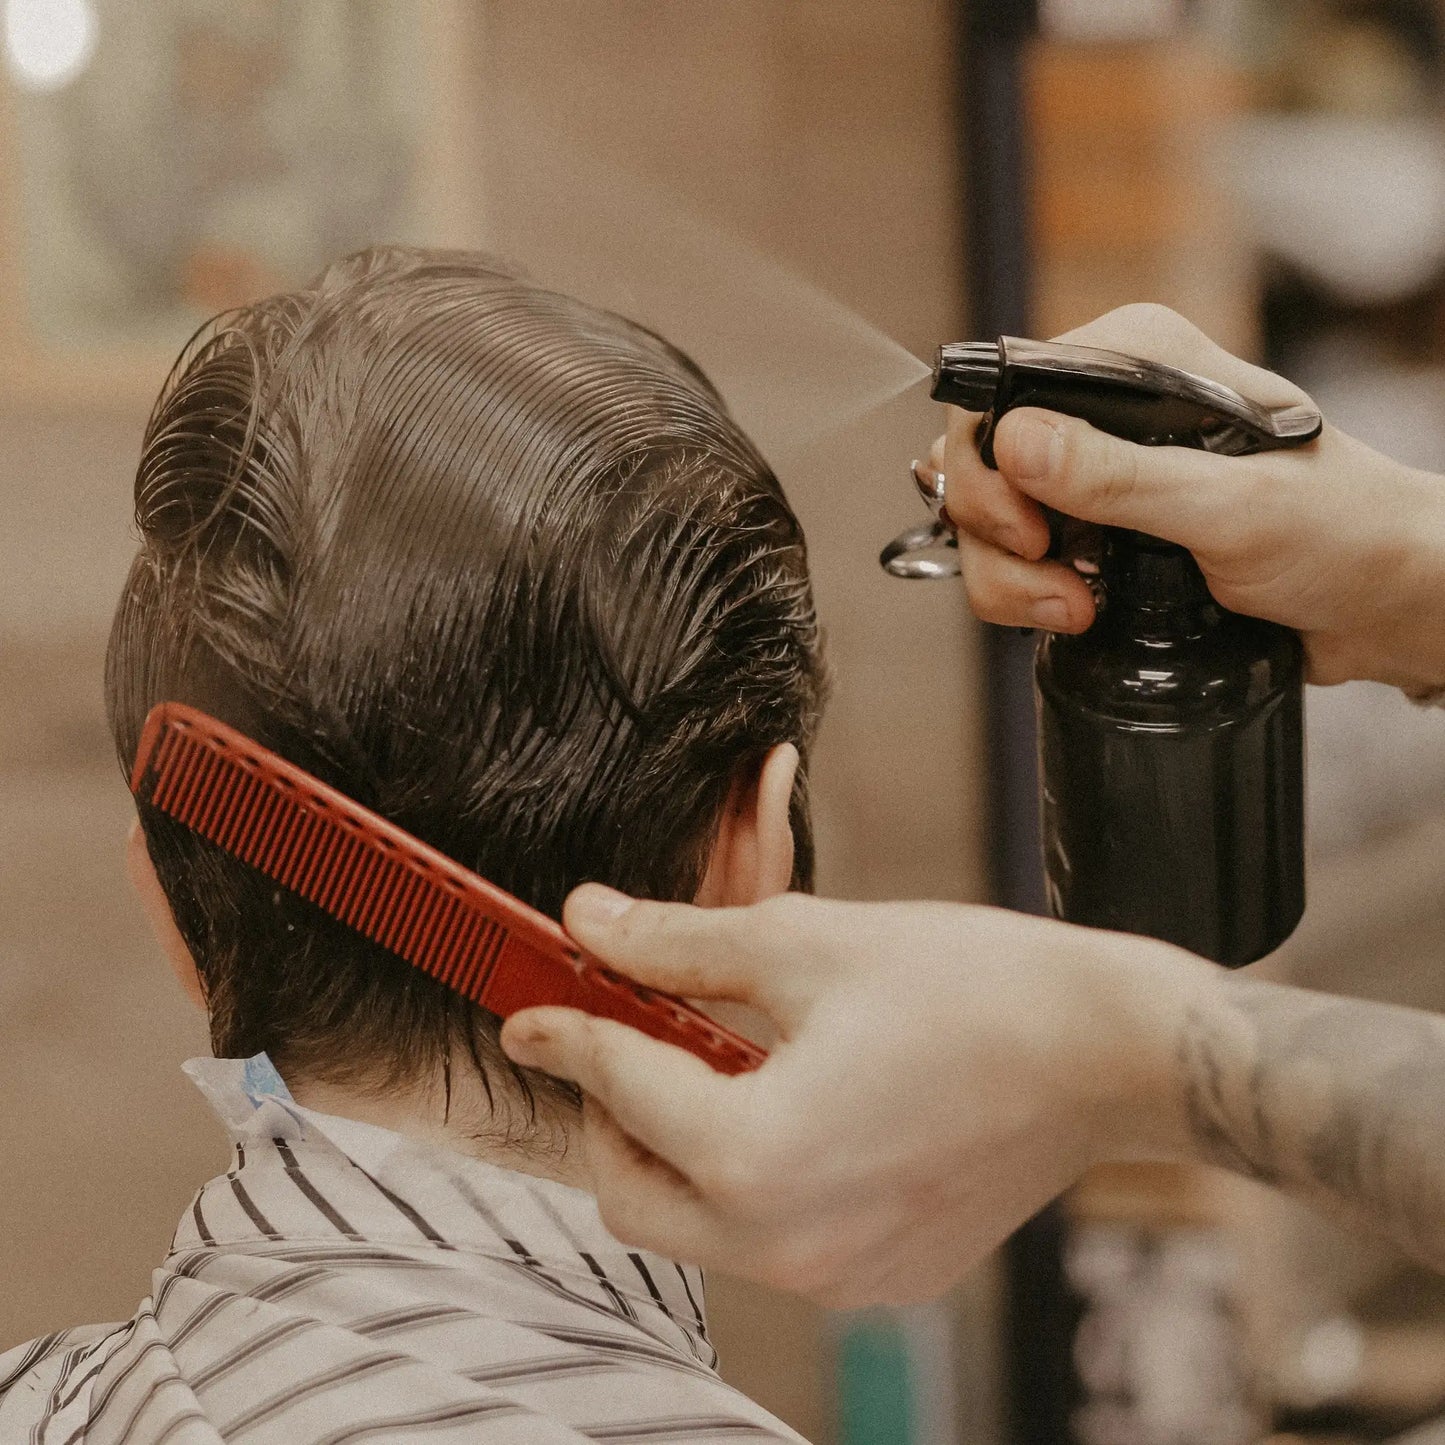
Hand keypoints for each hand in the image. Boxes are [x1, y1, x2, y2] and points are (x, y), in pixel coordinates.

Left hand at [501, 885, 1215, 1307]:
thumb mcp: (802, 944)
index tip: (529, 1013)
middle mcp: (786, 1246)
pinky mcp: (883, 1276)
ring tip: (711, 1064)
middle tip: (620, 1040)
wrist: (1107, 1050)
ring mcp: (839, 1277)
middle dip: (607, 1116)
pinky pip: (774, 1242)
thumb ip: (677, 943)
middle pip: (633, 1196)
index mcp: (754, 1159)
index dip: (563, 1036)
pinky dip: (751, 1181)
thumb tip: (589, 923)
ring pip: (700, 1225)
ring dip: (679, 1150)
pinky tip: (789, 1107)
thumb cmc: (971, 988)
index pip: (616, 1091)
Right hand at [937, 303, 1444, 691]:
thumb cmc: (1341, 534)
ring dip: (1011, 577)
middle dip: (998, 530)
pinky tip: (1078, 612)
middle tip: (1050, 570)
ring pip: (989, 518)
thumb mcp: (1230, 508)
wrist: (1380, 602)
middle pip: (981, 457)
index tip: (1027, 524)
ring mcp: (1097, 477)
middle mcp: (1109, 411)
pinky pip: (1014, 560)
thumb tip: (1016, 440)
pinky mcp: (1094, 533)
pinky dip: (1026, 596)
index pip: (1009, 384)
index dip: (991, 459)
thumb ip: (1121, 477)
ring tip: (1077, 607)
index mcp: (1143, 362)